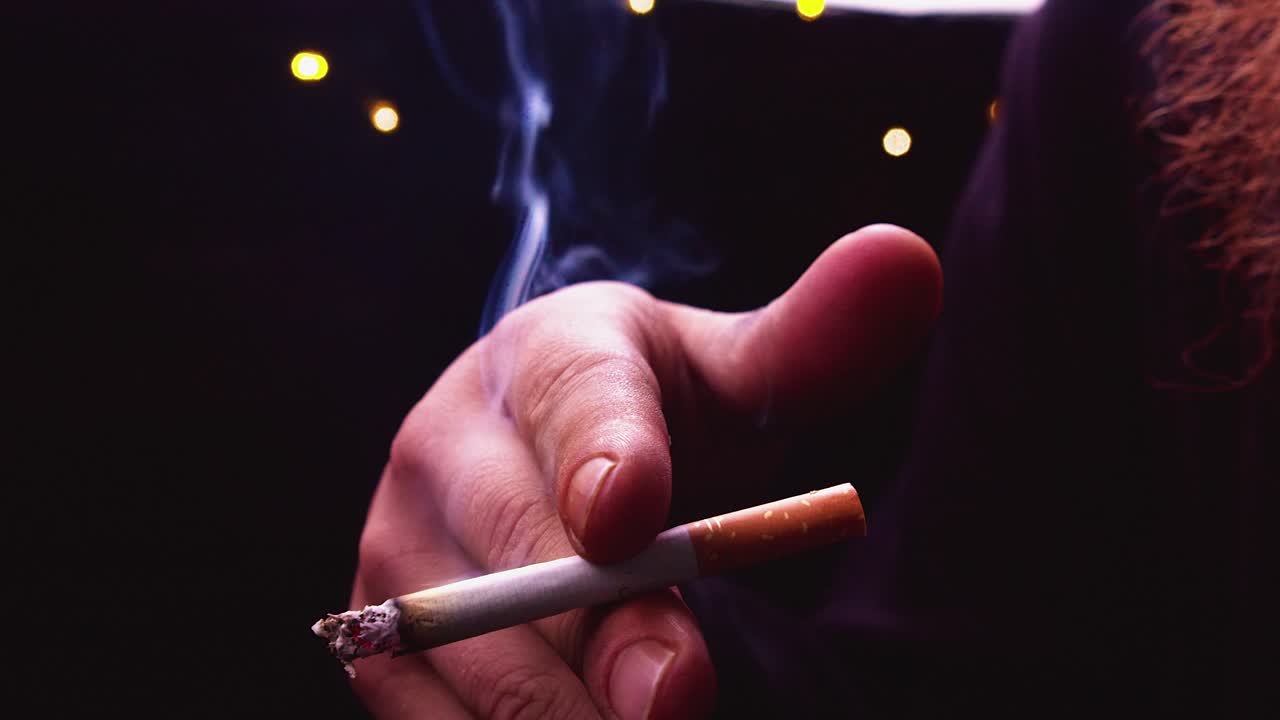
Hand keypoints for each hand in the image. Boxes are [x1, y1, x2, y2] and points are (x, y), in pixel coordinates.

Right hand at [349, 224, 941, 718]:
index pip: (574, 402)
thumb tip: (911, 259)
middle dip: (603, 632)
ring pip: (470, 655)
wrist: (552, 466)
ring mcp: (395, 549)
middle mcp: (445, 447)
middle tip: (677, 694)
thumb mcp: (737, 376)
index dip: (602, 459)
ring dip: (567, 711)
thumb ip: (818, 337)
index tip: (630, 517)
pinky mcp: (379, 640)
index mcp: (545, 360)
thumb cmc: (663, 422)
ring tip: (653, 718)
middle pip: (516, 551)